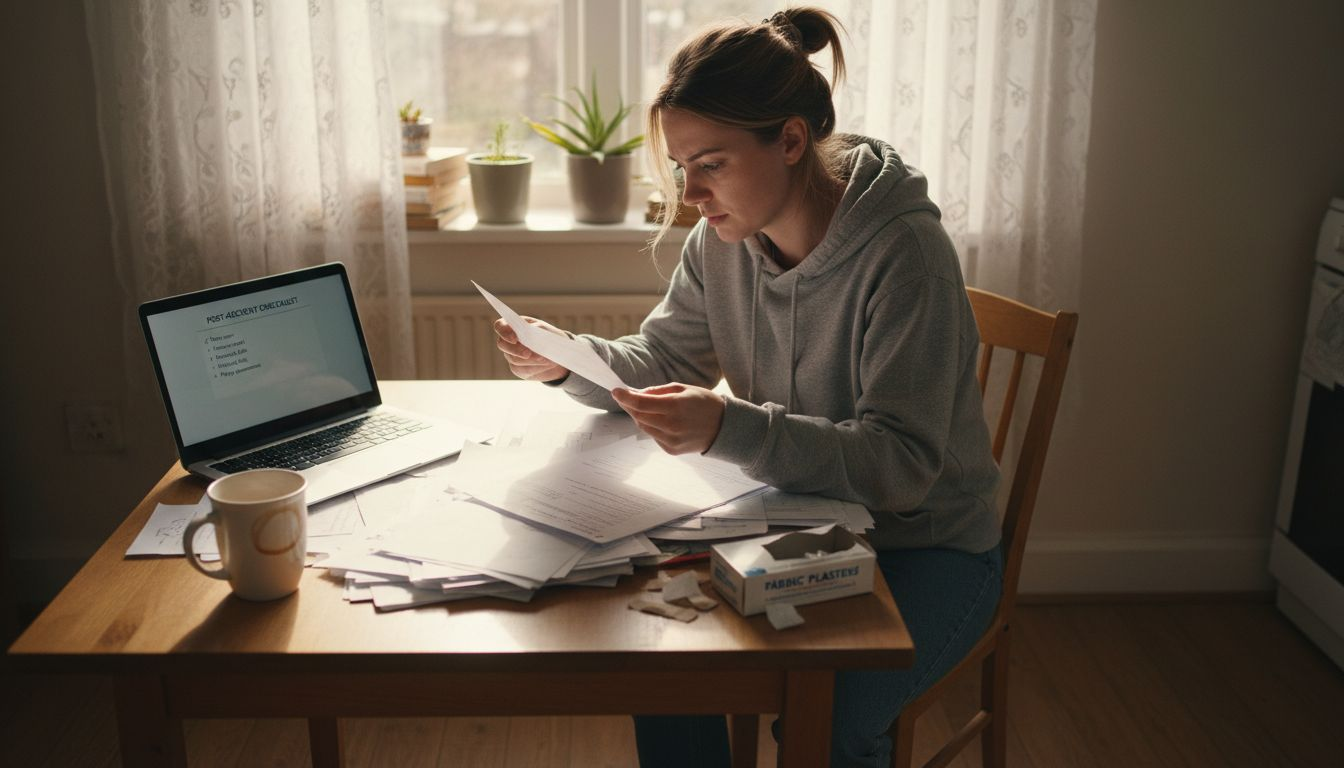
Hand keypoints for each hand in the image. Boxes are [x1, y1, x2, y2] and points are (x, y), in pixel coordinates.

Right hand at [493, 317, 570, 382]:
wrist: (557, 353)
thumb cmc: (549, 336)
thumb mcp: (546, 330)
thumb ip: (537, 330)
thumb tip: (530, 338)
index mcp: (514, 326)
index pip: (500, 326)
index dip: (503, 332)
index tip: (514, 338)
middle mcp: (509, 341)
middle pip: (502, 345)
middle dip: (516, 350)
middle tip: (528, 353)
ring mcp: (512, 356)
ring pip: (515, 359)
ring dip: (531, 359)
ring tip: (546, 358)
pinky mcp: (519, 369)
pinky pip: (524, 370)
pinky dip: (537, 367)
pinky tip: (546, 364)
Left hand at [611, 383, 725, 454]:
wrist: (725, 428)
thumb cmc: (706, 404)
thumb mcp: (684, 389)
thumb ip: (659, 391)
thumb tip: (638, 393)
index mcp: (675, 407)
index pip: (641, 403)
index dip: (625, 397)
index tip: (616, 391)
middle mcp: (671, 426)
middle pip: (638, 416)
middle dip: (630, 405)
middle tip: (626, 397)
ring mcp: (671, 440)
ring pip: (643, 427)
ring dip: (640, 416)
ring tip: (647, 407)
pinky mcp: (671, 450)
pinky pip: (653, 436)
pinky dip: (652, 426)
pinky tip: (662, 421)